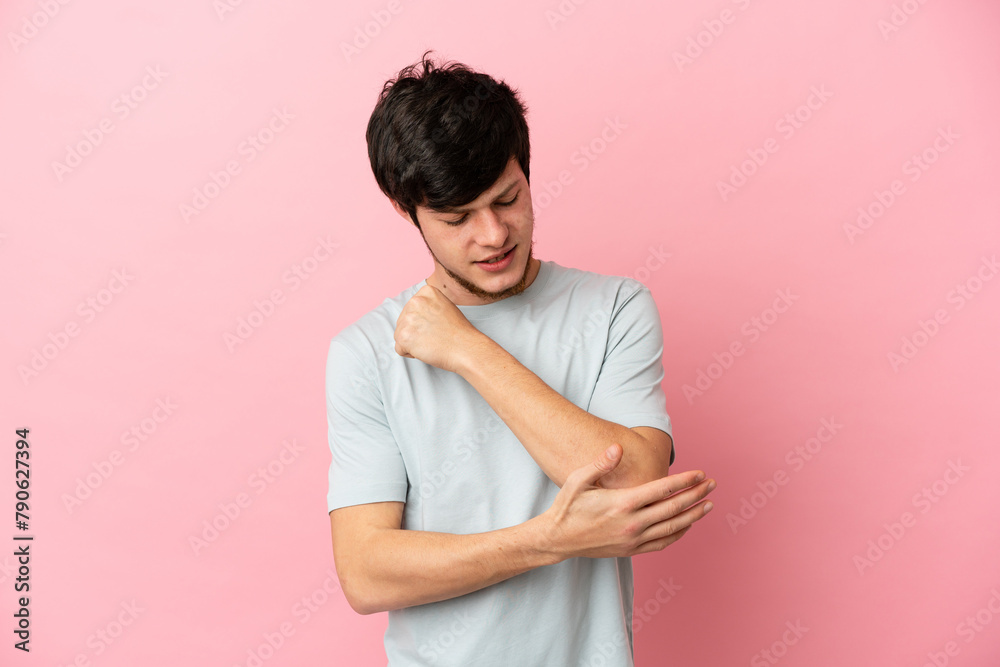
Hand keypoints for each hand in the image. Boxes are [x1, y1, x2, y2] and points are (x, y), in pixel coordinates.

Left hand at [394, 284, 483, 372]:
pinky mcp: (404, 336)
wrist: (466, 348)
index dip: (422, 322)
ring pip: (400, 335)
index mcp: (425, 292)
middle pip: (403, 322)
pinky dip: (411, 354)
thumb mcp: (445, 307)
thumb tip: (414, 315)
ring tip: (431, 342)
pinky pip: (399, 349)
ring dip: (413, 343)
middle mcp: (415, 301)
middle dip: (415, 332)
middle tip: (434, 336)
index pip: (411, 310)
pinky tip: (426, 349)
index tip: (435, 326)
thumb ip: (428, 306)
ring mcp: (408, 318)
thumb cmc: (459, 332)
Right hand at [539, 444, 714, 559]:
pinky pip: (662, 543)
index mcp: (622, 503)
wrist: (557, 539)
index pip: (663, 489)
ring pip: (673, 527)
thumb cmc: (567, 507)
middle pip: (674, 508)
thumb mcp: (577, 480)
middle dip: (696, 495)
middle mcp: (632, 523)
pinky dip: (679, 533)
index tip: (700, 473)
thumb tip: (618, 446)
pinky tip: (688, 525)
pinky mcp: (631, 550)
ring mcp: (633, 539)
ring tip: (708, 505)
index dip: (684, 481)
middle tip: (712, 484)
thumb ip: (600, 463)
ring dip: (693, 515)